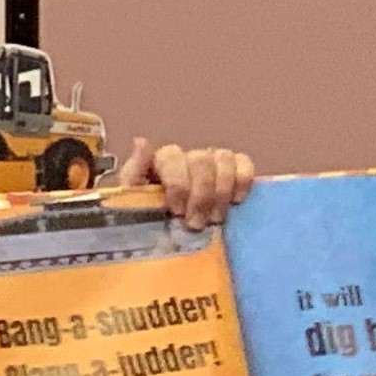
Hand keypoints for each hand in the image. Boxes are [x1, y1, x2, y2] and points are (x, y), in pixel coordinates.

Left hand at [112, 138, 256, 228]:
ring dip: (221, 192)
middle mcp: (188, 156)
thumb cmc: (147, 217)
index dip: (178, 183)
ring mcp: (212, 161)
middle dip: (200, 195)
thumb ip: (134, 174)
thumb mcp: (131, 201)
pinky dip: (243, 180)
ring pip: (224, 159)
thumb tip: (140, 141)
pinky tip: (236, 201)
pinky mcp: (233, 169)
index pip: (172, 156)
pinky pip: (244, 163)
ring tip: (214, 219)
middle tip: (196, 224)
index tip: (176, 211)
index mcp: (160, 161)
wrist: (168, 235)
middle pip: (201, 160)